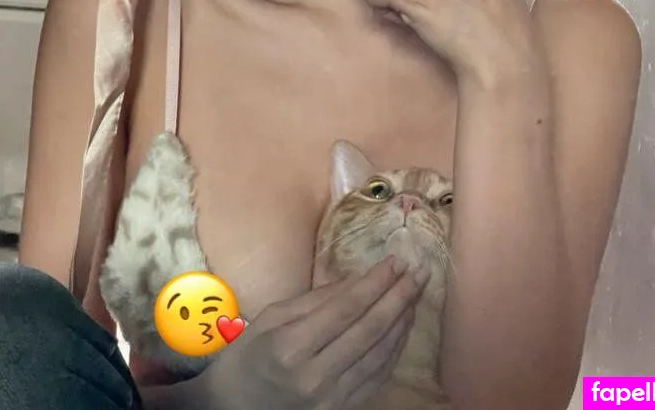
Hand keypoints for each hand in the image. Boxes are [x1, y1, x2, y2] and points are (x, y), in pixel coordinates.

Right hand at [200, 256, 427, 409]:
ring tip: (415, 293)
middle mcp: (315, 374)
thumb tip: (358, 279)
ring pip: (380, 354)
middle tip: (420, 271)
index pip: (346, 308)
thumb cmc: (248, 356)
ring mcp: (331, 398)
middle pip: (369, 329)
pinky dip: (395, 349)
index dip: (375, 282)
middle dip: (399, 296)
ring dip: (402, 320)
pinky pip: (377, 377)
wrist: (234, 409)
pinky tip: (403, 326)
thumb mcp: (272, 317)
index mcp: (292, 345)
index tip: (396, 260)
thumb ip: (316, 299)